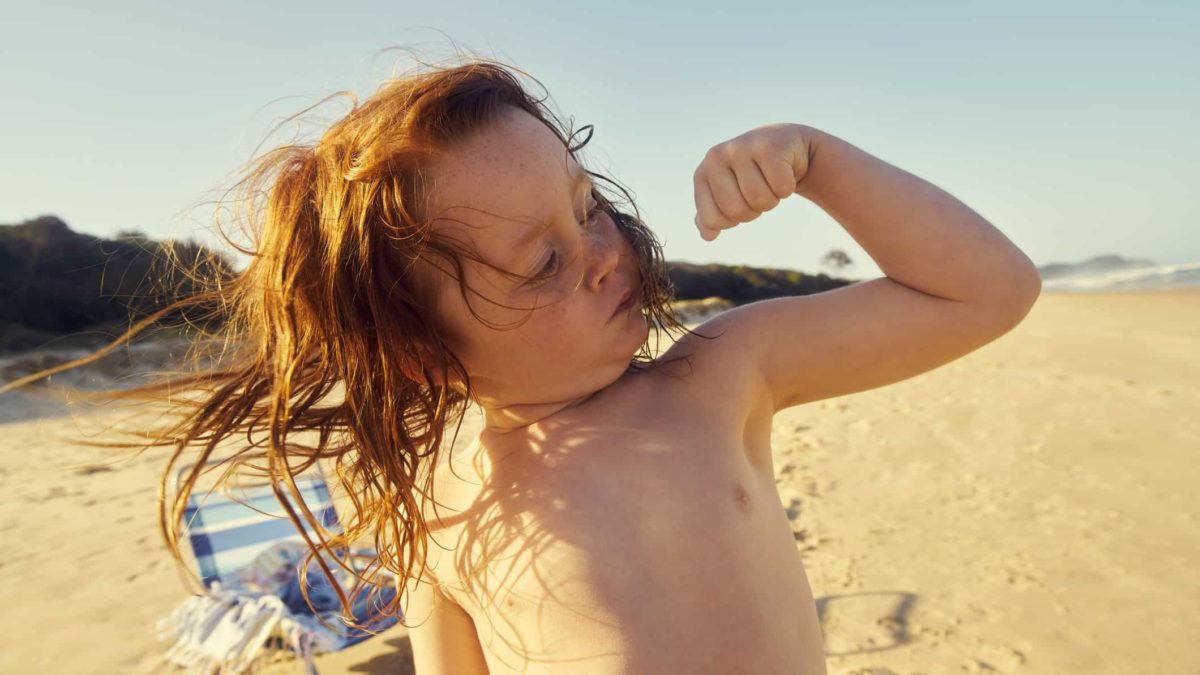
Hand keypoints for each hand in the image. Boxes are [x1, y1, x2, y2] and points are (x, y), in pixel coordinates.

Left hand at [692, 123, 813, 240]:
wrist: (785, 144)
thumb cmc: (753, 174)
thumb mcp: (729, 193)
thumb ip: (712, 216)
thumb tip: (707, 235)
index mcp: (702, 174)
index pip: (712, 220)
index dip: (732, 220)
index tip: (740, 202)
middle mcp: (715, 157)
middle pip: (736, 210)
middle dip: (753, 210)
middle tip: (759, 190)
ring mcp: (741, 148)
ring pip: (760, 199)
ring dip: (772, 199)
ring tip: (770, 180)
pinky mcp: (768, 146)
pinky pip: (781, 187)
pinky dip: (787, 187)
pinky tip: (784, 170)